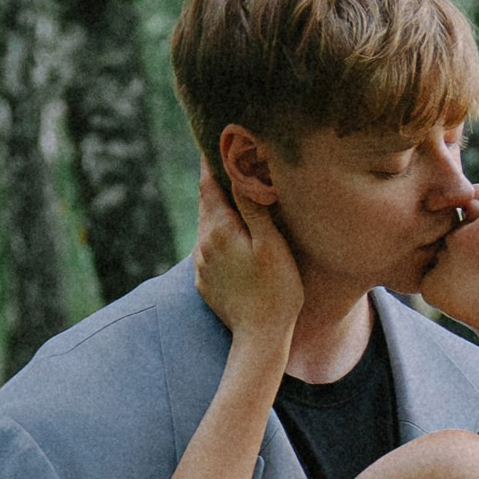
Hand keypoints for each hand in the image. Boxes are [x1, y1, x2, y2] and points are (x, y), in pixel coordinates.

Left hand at [193, 163, 301, 351]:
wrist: (260, 339)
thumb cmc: (276, 291)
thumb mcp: (272, 245)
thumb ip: (253, 208)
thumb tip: (239, 173)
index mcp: (219, 228)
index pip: (208, 183)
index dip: (210, 161)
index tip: (212, 139)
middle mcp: (203, 243)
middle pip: (207, 204)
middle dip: (216, 186)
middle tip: (227, 167)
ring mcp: (201, 265)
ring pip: (208, 229)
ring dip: (219, 216)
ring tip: (235, 207)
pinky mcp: (204, 283)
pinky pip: (209, 254)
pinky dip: (219, 243)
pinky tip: (235, 247)